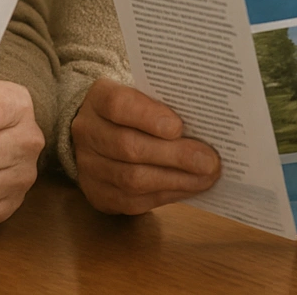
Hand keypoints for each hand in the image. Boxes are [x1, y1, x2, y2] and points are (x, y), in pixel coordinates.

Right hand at [70, 78, 220, 214]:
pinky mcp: (99, 194)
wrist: (99, 134)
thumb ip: (165, 107)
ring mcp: (89, 166)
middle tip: (209, 161)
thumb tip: (206, 128)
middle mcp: (87, 132)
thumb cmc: (133, 112)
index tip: (179, 126)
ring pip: (132, 179)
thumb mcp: (143, 96)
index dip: (149, 116)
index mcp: (98, 99)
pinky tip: (189, 187)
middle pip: (128, 146)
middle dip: (174, 156)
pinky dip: (167, 195)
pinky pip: (134, 201)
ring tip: (206, 177)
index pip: (118, 105)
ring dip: (176, 180)